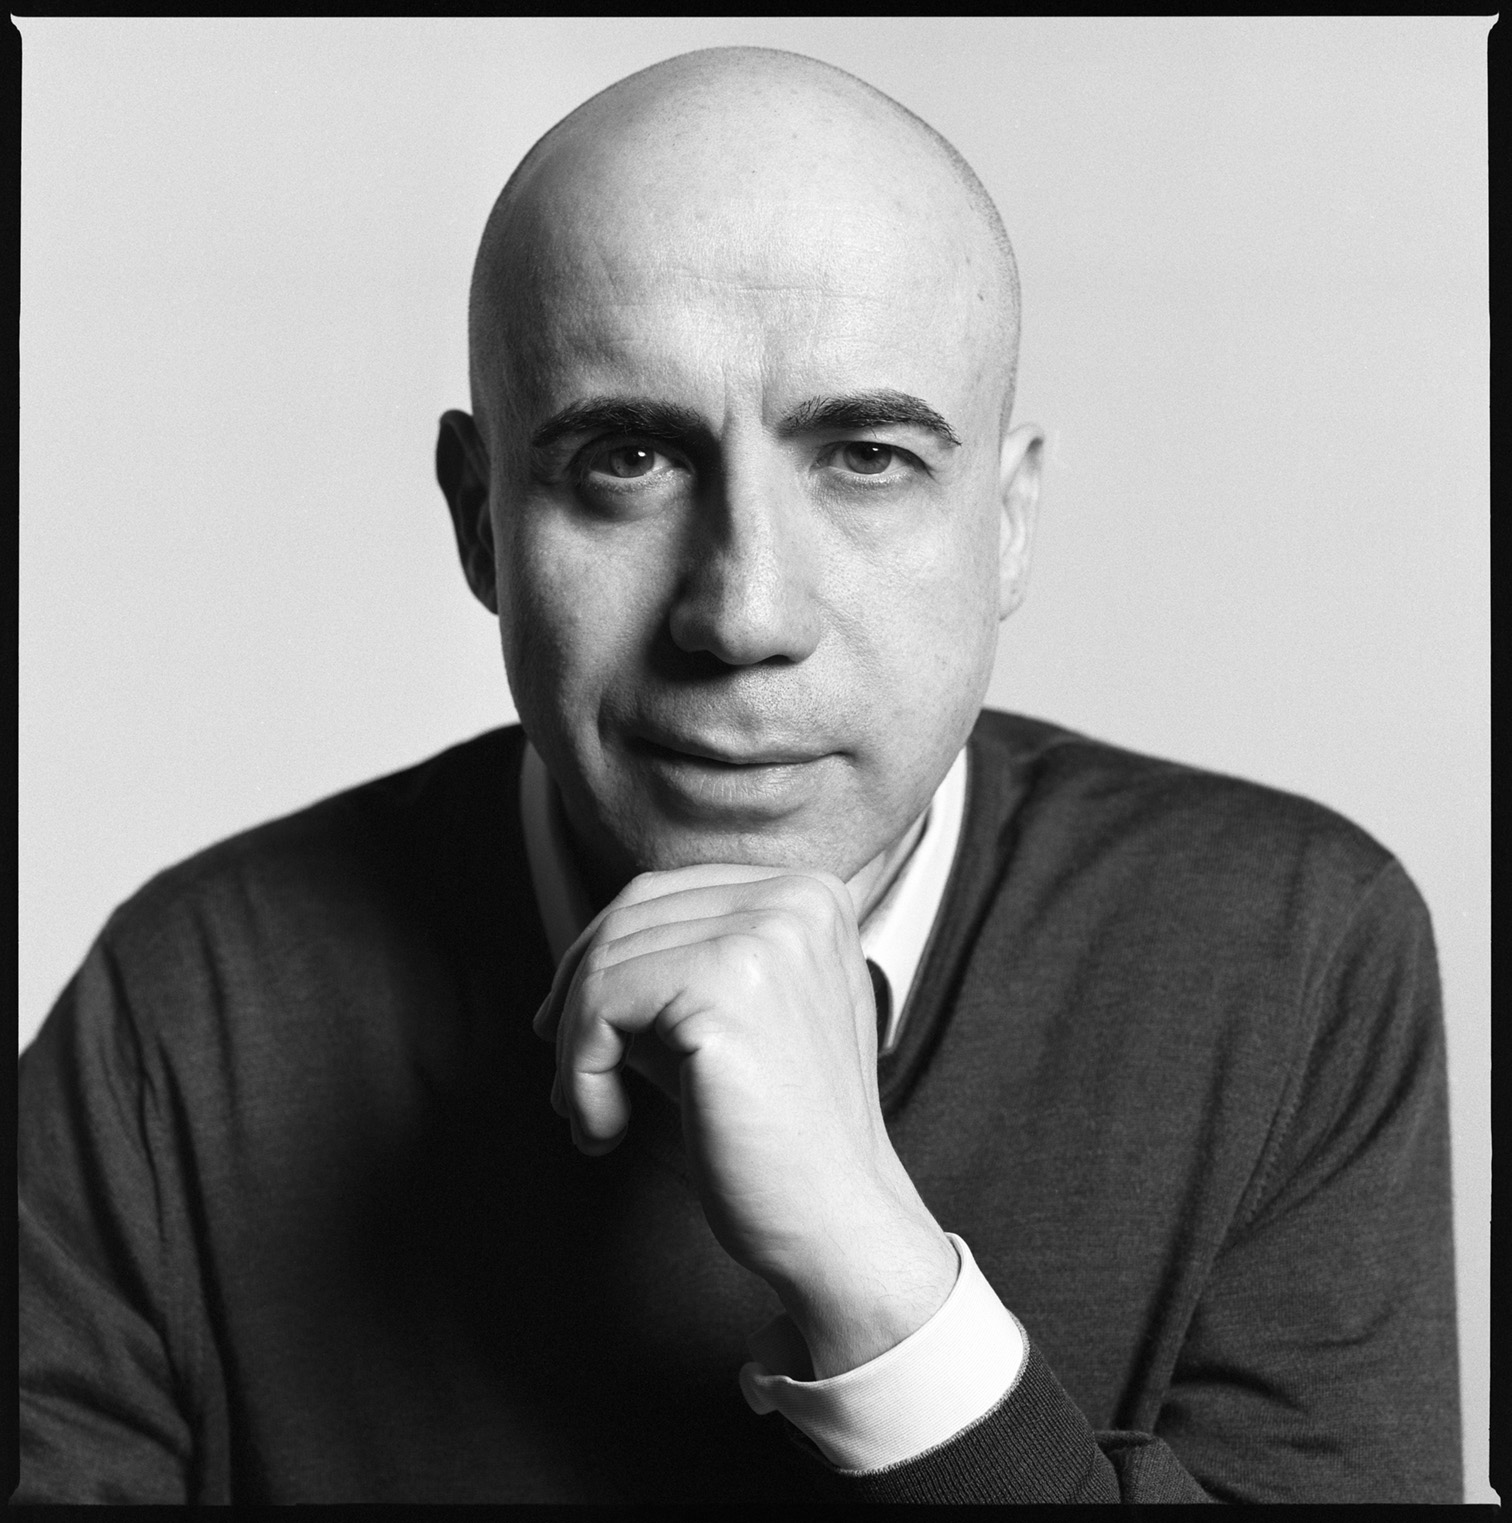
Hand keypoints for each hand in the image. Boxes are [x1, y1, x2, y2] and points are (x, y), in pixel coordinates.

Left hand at [532, 863, 957, 1377]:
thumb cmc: (777, 1131)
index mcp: (810, 896)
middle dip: (577, 999)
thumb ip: (673, 970)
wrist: (837, 1219)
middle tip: (571, 1078)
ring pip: (606, 961)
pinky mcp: (727, 985)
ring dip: (577, 1049)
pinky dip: (581, 1073)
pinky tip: (605, 1128)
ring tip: (593, 1113)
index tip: (572, 1027)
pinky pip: (600, 1005)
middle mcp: (796, 900)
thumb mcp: (732, 1021)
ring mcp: (767, 935)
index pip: (662, 894)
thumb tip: (573, 964)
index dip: (600, 957)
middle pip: (629, 919)